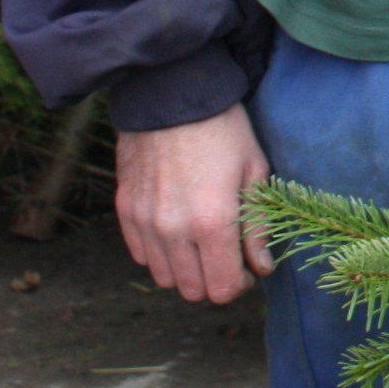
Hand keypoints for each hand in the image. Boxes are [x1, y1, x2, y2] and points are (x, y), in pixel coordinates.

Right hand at [117, 105, 273, 304]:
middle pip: (192, 291)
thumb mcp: (256, 173)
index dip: (240, 285)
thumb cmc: (224, 130)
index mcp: (212, 222)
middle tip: (231, 258)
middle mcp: (172, 230)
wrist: (172, 97)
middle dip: (216, 282)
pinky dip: (162, 255)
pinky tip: (180, 232)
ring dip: (187, 271)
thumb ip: (258, 227)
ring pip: (165, 279)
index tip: (250, 269)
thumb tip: (263, 268)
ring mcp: (144, 223)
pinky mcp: (125, 212)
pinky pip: (143, 256)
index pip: (222, 289)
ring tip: (206, 245)